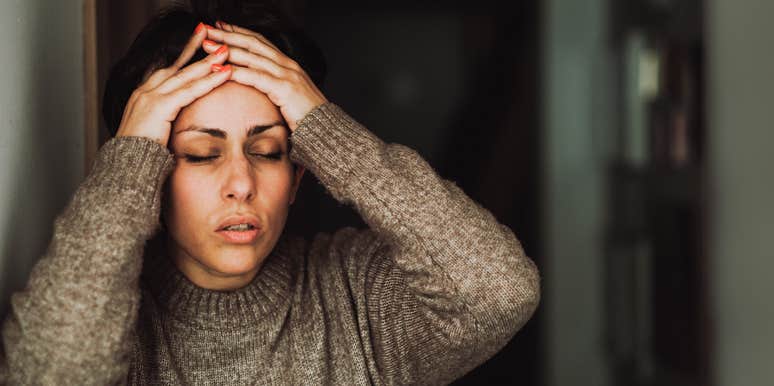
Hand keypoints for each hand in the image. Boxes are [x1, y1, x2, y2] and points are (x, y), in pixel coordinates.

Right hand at [115, 23, 232, 146]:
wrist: (126, 168)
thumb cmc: (142, 156)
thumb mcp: (155, 133)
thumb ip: (166, 122)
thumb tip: (180, 122)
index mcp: (143, 96)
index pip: (167, 71)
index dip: (184, 57)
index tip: (198, 43)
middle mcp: (145, 92)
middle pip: (176, 66)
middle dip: (195, 49)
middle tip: (212, 34)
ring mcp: (150, 97)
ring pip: (185, 75)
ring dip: (208, 62)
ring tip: (226, 51)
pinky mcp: (159, 107)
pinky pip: (190, 90)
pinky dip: (209, 80)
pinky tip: (225, 73)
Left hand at [202, 21, 327, 131]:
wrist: (326, 130)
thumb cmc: (306, 117)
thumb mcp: (288, 97)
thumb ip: (274, 87)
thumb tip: (257, 87)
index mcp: (287, 65)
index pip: (259, 42)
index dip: (239, 33)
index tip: (220, 27)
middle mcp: (287, 64)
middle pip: (252, 43)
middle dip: (227, 35)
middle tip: (205, 29)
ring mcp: (287, 74)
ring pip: (251, 56)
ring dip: (226, 49)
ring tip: (206, 46)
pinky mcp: (284, 88)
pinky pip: (255, 76)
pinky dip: (236, 71)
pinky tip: (220, 69)